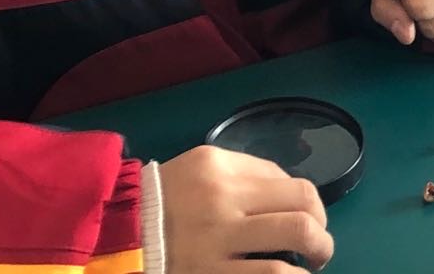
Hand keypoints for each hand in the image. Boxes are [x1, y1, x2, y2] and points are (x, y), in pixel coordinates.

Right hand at [159, 146, 331, 272]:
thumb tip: (293, 197)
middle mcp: (222, 200)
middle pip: (302, 208)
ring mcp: (215, 242)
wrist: (111, 239)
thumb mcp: (199, 169)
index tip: (311, 221)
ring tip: (314, 264)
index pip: (291, 183)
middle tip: (319, 248)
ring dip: (316, 254)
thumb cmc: (162, 203)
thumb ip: (245, 174)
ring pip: (294, 242)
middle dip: (322, 230)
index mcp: (221, 168)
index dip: (312, 205)